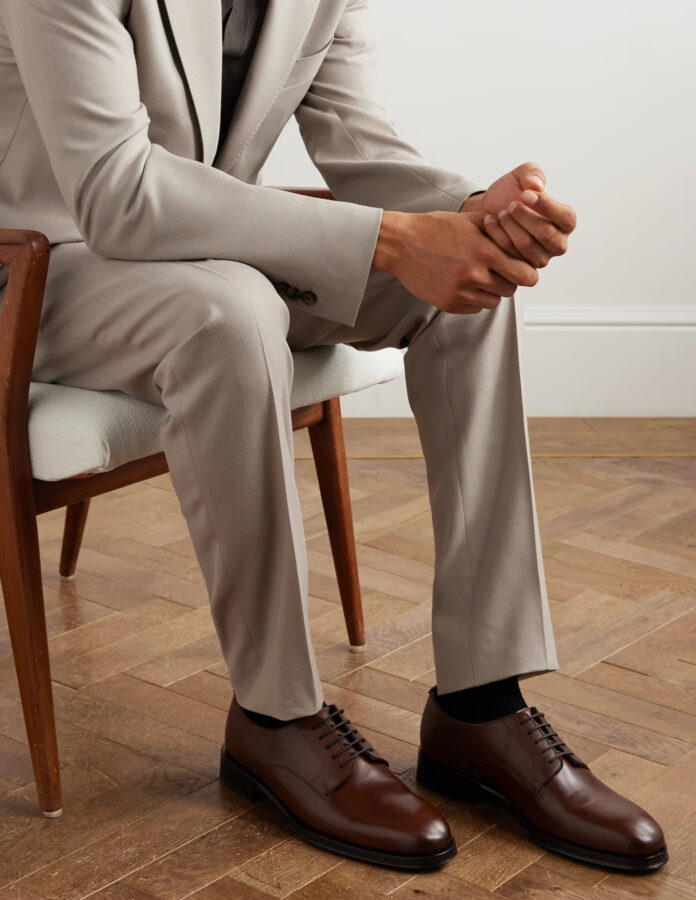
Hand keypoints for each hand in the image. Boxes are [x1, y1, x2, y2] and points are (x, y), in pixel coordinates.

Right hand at [372, 209, 538, 314]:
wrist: (400, 244)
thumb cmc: (434, 228)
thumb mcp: (470, 220)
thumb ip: (498, 230)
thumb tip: (521, 238)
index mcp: (484, 252)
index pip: (525, 274)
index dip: (526, 271)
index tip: (519, 267)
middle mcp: (474, 275)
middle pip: (511, 290)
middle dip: (508, 280)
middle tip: (498, 271)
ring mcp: (461, 293)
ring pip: (493, 301)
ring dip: (491, 291)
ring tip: (479, 277)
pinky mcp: (448, 304)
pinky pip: (474, 308)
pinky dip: (474, 299)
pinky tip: (464, 284)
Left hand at [462, 162, 576, 268]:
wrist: (487, 211)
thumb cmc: (509, 194)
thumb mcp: (520, 176)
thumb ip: (532, 174)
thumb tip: (536, 186)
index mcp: (565, 222)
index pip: (566, 218)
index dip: (546, 206)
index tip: (526, 194)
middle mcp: (557, 244)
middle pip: (546, 234)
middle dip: (525, 217)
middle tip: (510, 205)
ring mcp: (540, 259)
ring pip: (526, 245)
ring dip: (510, 226)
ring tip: (501, 213)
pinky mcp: (520, 269)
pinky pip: (509, 255)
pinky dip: (497, 235)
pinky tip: (490, 221)